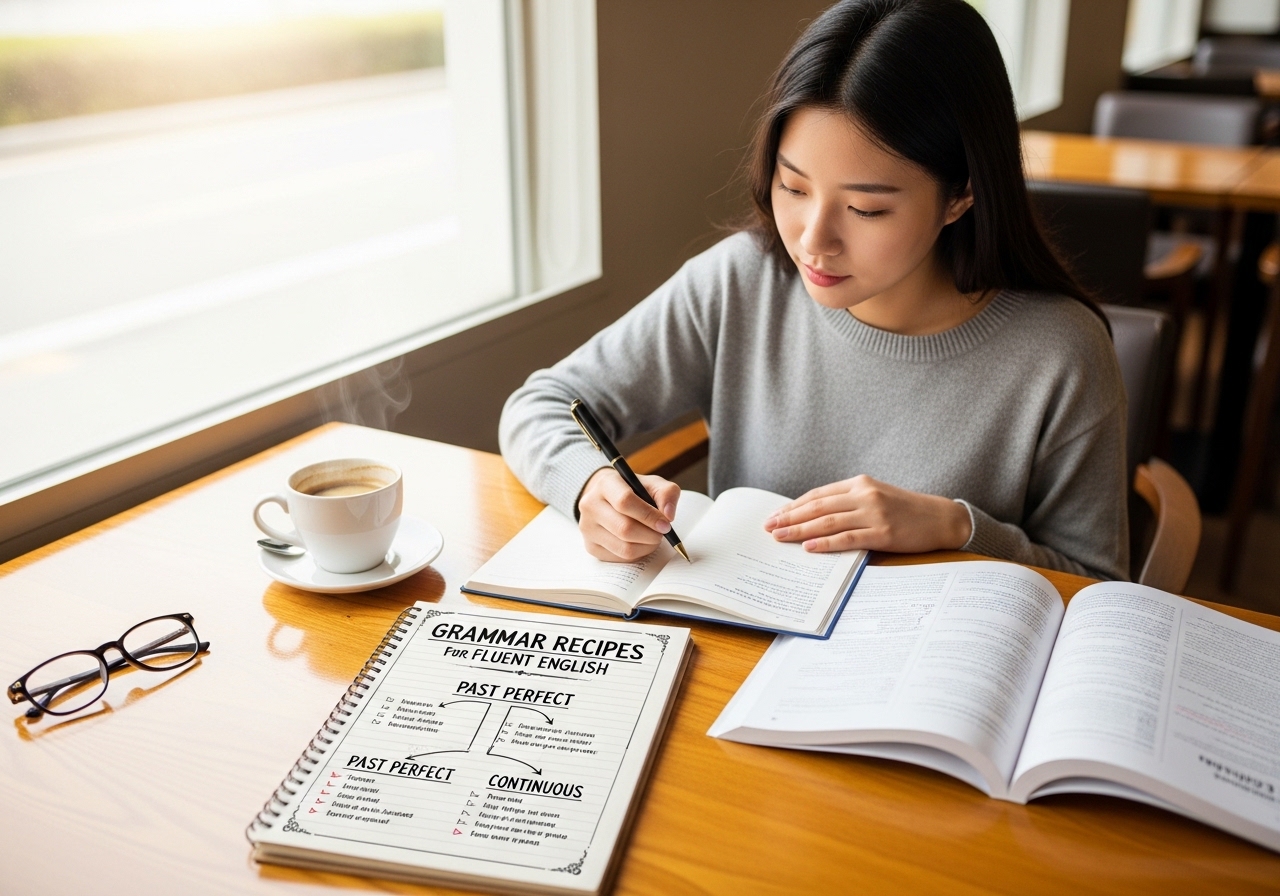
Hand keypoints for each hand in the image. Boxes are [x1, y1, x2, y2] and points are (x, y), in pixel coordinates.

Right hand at [578, 468, 680, 561]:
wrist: (608, 498)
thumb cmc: (634, 491)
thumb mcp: (653, 484)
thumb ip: (667, 493)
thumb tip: (668, 516)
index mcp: (605, 484)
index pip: (624, 502)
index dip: (649, 516)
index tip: (666, 524)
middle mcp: (591, 505)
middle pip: (624, 529)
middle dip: (651, 535)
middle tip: (662, 533)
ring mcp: (588, 528)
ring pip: (624, 548)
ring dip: (646, 547)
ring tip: (653, 537)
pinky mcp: (590, 546)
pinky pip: (620, 558)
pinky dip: (637, 554)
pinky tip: (640, 543)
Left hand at [763, 475, 971, 553]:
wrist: (941, 518)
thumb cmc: (906, 510)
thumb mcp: (876, 497)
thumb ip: (849, 502)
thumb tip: (815, 517)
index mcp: (860, 484)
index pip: (818, 495)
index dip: (794, 505)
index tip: (775, 515)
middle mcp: (864, 495)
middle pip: (818, 507)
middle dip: (790, 517)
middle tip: (768, 527)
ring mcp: (874, 513)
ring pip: (828, 522)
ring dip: (800, 530)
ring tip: (780, 537)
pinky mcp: (883, 532)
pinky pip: (848, 538)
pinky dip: (826, 543)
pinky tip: (809, 547)